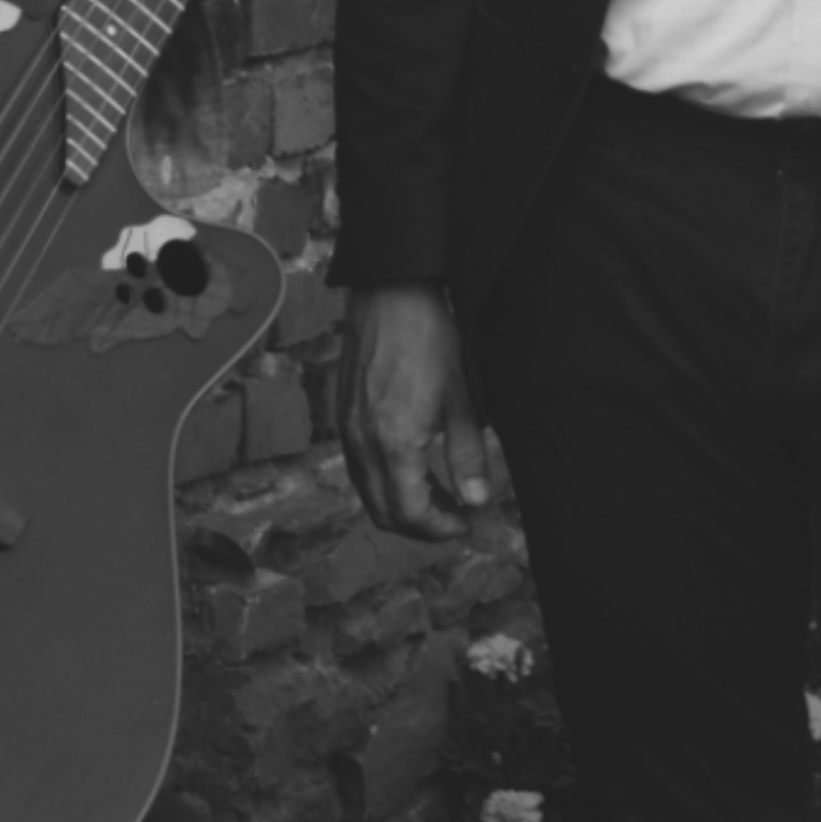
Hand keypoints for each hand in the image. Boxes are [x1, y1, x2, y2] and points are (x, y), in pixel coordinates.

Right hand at [339, 284, 492, 539]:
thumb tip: (476, 500)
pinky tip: (412, 464)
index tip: (467, 521)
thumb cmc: (430, 338)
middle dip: (421, 525)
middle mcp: (362, 443)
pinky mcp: (344, 415)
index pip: (411, 514)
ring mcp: (348, 430)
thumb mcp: (461, 398)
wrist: (391, 293)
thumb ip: (467, 455)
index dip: (441, 528)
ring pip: (368, 493)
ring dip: (401, 504)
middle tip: (454, 514)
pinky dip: (384, 480)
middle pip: (384, 513)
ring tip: (438, 491)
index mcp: (394, 443)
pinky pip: (359, 468)